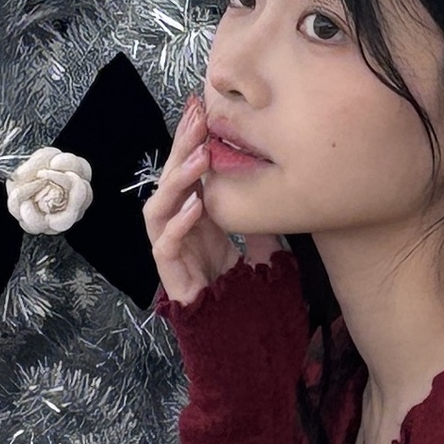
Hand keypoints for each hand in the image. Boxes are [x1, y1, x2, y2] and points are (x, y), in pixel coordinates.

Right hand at [144, 92, 284, 306]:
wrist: (237, 336)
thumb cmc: (244, 292)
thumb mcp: (264, 247)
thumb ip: (265, 222)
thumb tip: (285, 193)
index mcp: (195, 217)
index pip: (188, 171)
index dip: (191, 140)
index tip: (201, 107)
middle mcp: (178, 228)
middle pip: (170, 180)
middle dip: (181, 147)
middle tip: (196, 118)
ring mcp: (170, 250)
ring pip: (159, 207)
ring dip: (178, 180)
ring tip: (199, 157)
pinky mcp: (169, 273)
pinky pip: (164, 244)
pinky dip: (178, 223)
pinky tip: (196, 204)